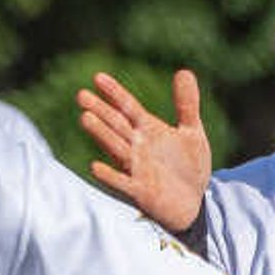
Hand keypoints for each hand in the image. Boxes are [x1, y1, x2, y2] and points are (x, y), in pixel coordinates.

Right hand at [76, 69, 213, 233]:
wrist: (194, 203)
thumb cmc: (189, 167)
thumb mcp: (192, 132)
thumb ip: (187, 105)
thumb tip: (183, 71)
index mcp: (148, 130)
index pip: (128, 107)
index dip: (114, 93)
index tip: (97, 77)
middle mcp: (137, 147)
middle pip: (116, 126)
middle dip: (100, 111)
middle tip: (81, 95)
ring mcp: (137, 169)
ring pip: (116, 149)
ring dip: (101, 135)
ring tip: (85, 118)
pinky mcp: (140, 192)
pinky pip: (123, 183)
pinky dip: (110, 175)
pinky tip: (94, 166)